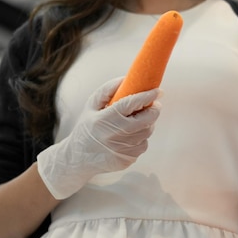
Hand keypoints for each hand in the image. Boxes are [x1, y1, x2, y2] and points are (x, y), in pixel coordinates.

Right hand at [37, 77, 161, 199]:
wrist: (79, 158)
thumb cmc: (87, 128)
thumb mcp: (91, 106)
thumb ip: (108, 90)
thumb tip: (127, 78)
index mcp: (104, 119)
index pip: (131, 104)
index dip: (147, 96)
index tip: (158, 91)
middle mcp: (115, 135)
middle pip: (147, 119)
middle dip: (154, 109)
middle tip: (153, 104)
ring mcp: (123, 149)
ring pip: (148, 131)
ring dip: (147, 123)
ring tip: (136, 121)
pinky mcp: (129, 159)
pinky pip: (143, 144)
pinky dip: (141, 138)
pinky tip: (129, 137)